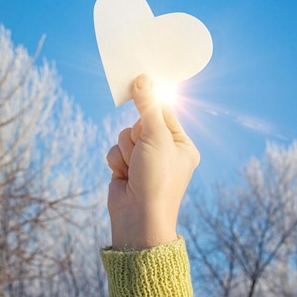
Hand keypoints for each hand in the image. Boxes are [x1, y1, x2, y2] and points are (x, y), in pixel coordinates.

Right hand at [106, 74, 199, 250]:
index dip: (150, 103)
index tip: (139, 83)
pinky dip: (117, 161)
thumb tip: (143, 78)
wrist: (138, 218)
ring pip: (125, 136)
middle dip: (137, 135)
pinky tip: (124, 176)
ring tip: (134, 168)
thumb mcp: (155, 137)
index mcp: (182, 144)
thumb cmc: (157, 178)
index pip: (163, 112)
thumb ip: (148, 107)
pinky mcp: (126, 169)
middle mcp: (164, 151)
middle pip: (141, 122)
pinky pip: (115, 150)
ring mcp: (144, 161)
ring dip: (126, 150)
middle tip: (143, 150)